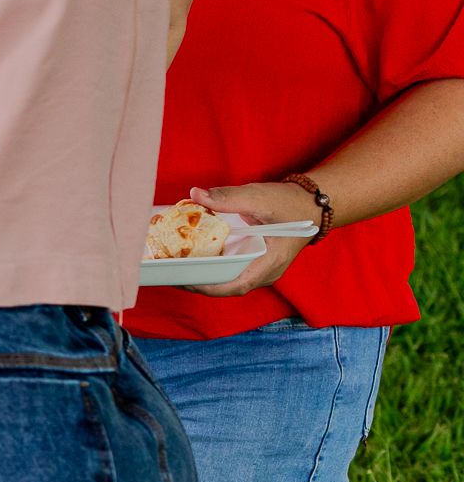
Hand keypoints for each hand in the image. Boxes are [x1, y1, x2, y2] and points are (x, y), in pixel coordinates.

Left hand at [183, 181, 318, 296]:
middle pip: (229, 285)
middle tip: (171, 271)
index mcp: (271, 263)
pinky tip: (194, 255)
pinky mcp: (256, 260)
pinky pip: (232, 268)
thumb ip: (227, 197)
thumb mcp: (258, 197)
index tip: (185, 280)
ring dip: (204, 274)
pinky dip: (213, 265)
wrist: (310, 203)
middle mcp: (266, 271)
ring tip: (176, 265)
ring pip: (229, 278)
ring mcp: (261, 267)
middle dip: (200, 282)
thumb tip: (195, 194)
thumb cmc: (288, 202)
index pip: (237, 285)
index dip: (210, 286)